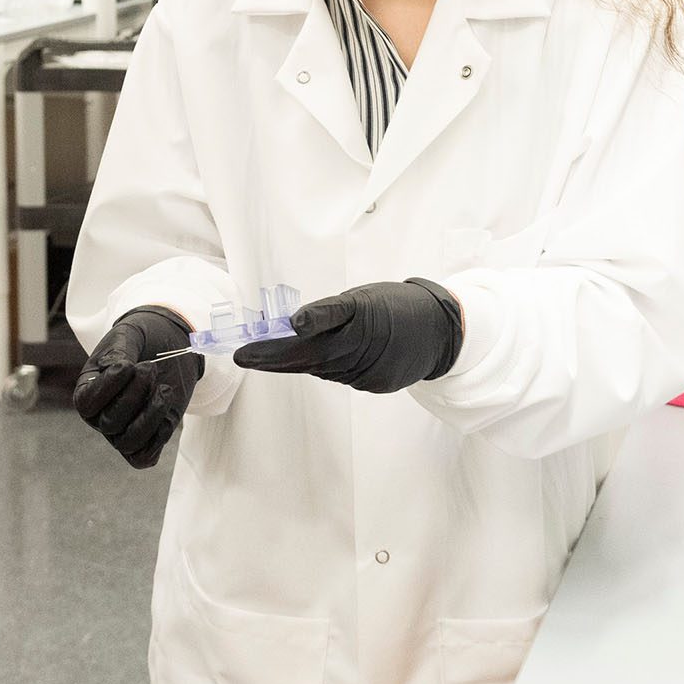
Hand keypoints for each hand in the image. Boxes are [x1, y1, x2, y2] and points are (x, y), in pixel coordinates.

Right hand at [74, 306, 202, 468]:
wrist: (170, 346)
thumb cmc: (142, 341)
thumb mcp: (127, 335)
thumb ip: (118, 349)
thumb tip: (113, 368)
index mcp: (87, 389)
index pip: (86, 403)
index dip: (107, 388)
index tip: (128, 365)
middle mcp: (101, 415)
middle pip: (110, 422)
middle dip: (135, 395)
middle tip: (150, 367)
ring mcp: (123, 430)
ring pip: (128, 442)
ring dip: (151, 415)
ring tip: (164, 389)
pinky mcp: (147, 439)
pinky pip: (144, 456)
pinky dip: (159, 436)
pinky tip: (167, 406)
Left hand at [232, 278, 463, 392]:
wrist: (443, 329)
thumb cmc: (397, 306)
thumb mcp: (361, 299)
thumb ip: (326, 313)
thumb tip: (294, 325)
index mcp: (352, 331)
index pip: (300, 345)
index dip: (268, 352)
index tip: (241, 356)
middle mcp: (358, 358)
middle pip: (306, 361)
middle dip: (272, 359)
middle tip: (244, 356)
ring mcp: (367, 375)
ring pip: (323, 369)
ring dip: (300, 360)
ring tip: (278, 351)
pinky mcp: (375, 384)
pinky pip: (342, 375)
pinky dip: (329, 364)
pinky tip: (330, 353)